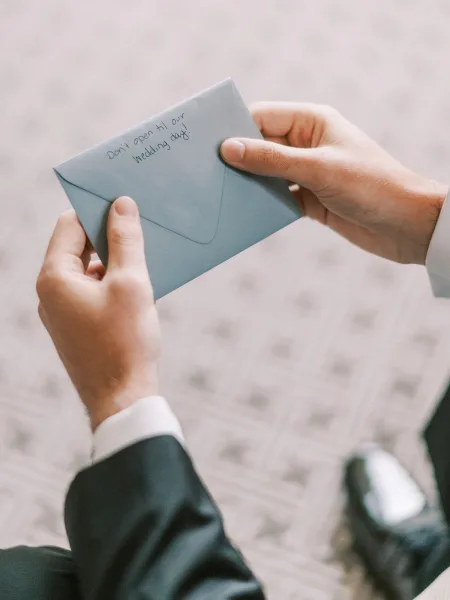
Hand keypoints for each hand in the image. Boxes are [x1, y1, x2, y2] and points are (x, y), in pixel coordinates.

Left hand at [37, 197, 159, 430]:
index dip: (96, 209)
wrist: (122, 399)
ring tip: (144, 258)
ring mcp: (61, 313)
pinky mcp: (76, 327)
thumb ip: (125, 240)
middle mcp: (50, 293)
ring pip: (86, 271)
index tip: (125, 202)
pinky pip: (91, 292)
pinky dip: (111, 283)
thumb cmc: (126, 342)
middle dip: (107, 235)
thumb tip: (122, 206)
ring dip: (112, 261)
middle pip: (77, 247)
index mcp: (54, 278)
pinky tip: (137, 286)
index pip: (69, 225)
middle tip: (140, 227)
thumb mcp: (131, 283)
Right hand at [221, 103, 447, 264]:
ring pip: (266, 175)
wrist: (406, 226)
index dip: (234, 128)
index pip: (263, 117)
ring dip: (247, 184)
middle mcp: (307, 145)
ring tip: (215, 194)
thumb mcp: (318, 169)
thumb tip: (229, 148)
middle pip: (261, 147)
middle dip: (236, 159)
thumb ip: (272, 160)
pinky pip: (277, 198)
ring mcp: (307, 173)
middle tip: (203, 172)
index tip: (204, 143)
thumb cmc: (371, 186)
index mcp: (312, 122)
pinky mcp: (309, 200)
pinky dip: (261, 205)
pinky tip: (241, 212)